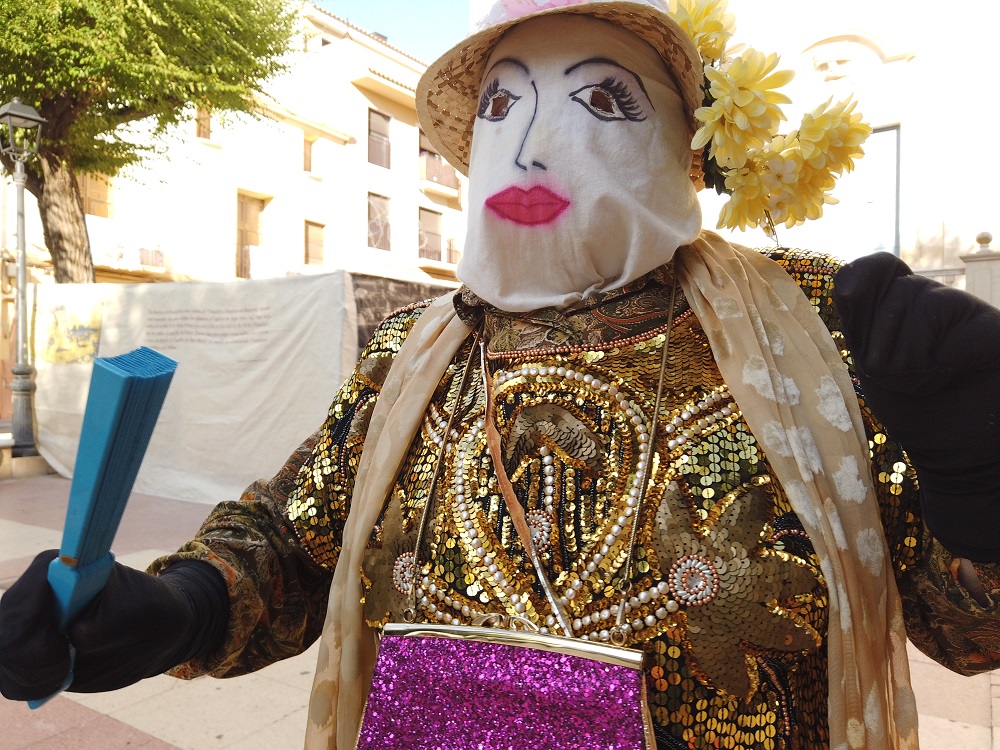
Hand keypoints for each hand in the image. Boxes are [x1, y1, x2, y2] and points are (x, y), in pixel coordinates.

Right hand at [0, 550, 227, 699]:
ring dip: (32, 675)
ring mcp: (24, 623)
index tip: (63, 642)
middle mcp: (32, 593)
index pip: (24, 600)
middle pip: (7, 636)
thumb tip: (80, 633)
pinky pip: (11, 677)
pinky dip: (29, 684)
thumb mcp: (140, 610)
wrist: (151, 627)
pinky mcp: (26, 651)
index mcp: (59, 569)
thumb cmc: (146, 608)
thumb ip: (110, 621)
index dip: (35, 627)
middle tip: (65, 664)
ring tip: (65, 670)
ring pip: (5, 658)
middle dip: (33, 660)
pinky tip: (55, 679)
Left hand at [834, 252, 999, 560]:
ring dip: (912, 352)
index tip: (851, 295)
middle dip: (885, 338)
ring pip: (924, 300)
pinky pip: (960, 322)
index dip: (864, 273)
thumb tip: (849, 284)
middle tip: (899, 376)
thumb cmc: (915, 408)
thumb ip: (861, 322)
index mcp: (897, 307)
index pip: (877, 269)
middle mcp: (933, 301)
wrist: (959, 451)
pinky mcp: (993, 329)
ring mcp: (966, 312)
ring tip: (927, 380)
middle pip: (897, 290)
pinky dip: (945, 354)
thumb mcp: (873, 363)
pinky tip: (953, 371)